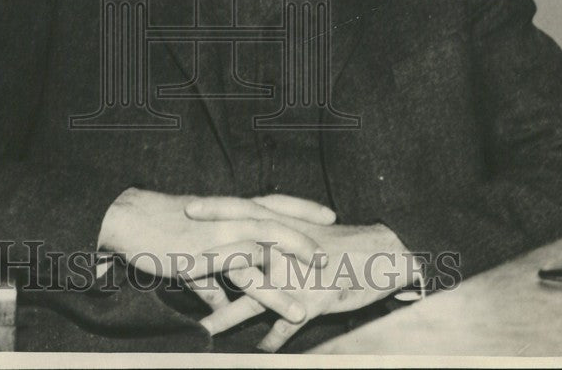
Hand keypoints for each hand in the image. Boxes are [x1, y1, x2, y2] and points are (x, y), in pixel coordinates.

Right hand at [97, 189, 332, 322]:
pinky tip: (286, 308)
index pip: (272, 202)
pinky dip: (270, 292)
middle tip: (337, 241)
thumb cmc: (155, 231)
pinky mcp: (211, 254)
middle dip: (309, 229)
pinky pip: (247, 274)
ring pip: (269, 245)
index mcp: (226, 210)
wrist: (128, 221)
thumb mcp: (188, 253)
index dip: (301, 207)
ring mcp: (222, 234)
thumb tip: (217, 304)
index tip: (328, 213)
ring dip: (297, 260)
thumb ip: (208, 279)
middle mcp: (229, 217)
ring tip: (322, 275)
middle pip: (279, 218)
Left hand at [186, 196, 415, 351]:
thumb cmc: (343, 243)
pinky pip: (286, 326)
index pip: (244, 213)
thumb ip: (280, 237)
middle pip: (241, 257)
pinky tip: (257, 353)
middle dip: (208, 265)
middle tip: (178, 269)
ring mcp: (297, 278)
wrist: (383, 254)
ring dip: (227, 316)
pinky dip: (271, 340)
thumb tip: (255, 242)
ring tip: (201, 332)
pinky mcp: (312, 302)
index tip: (187, 209)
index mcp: (284, 227)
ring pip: (254, 299)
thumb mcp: (309, 232)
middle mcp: (286, 250)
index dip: (216, 211)